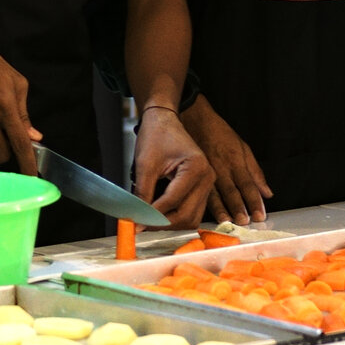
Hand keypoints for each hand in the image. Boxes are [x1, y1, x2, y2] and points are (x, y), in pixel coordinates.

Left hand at [133, 107, 213, 228]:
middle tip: (142, 224)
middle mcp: (207, 177)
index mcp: (196, 167)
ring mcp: (208, 183)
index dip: (153, 215)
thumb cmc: (156, 135)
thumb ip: (142, 194)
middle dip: (163, 223)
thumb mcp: (145, 164)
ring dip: (171, 222)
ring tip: (150, 219)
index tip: (137, 222)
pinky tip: (161, 212)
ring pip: (192, 218)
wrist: (164, 120)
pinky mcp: (203, 188)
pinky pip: (193, 210)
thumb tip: (137, 219)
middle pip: (187, 215)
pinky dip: (177, 215)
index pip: (173, 201)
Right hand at [180, 95, 270, 224]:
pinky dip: (204, 202)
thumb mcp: (242, 146)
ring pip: (214, 192)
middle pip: (232, 190)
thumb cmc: (219, 132)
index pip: (247, 184)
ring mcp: (206, 169)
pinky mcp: (193, 171)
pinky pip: (199, 188)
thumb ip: (255, 171)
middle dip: (239, 207)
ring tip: (227, 222)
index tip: (260, 215)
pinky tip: (205, 213)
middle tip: (244, 223)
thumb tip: (267, 193)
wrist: (194, 118)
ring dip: (221, 209)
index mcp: (235, 159)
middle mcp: (221, 166)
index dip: (254, 201)